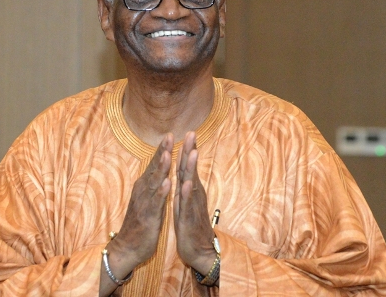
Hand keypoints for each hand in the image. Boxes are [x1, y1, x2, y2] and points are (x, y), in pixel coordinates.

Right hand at [101, 133, 172, 293]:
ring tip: (168, 154)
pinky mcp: (148, 216)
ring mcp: (145, 203)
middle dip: (162, 151)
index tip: (170, 134)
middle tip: (169, 135)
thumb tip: (158, 169)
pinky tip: (167, 183)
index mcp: (145, 186)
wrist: (127, 248)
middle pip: (154, 168)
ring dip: (161, 168)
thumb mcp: (147, 199)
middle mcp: (143, 190)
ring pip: (154, 182)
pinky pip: (156, 202)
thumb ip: (152, 184)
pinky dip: (161, 192)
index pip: (155, 164)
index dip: (162, 149)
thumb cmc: (139, 223)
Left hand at [173, 132, 216, 274]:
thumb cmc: (191, 228)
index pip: (187, 167)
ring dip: (191, 168)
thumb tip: (184, 174)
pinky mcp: (190, 219)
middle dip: (191, 151)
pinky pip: (188, 205)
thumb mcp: (186, 205)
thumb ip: (185, 189)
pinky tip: (186, 183)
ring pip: (192, 184)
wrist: (201, 253)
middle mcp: (193, 195)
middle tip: (192, 133)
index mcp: (190, 191)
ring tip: (192, 152)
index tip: (188, 132)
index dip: (187, 150)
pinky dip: (187, 193)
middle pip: (191, 170)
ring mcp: (193, 206)